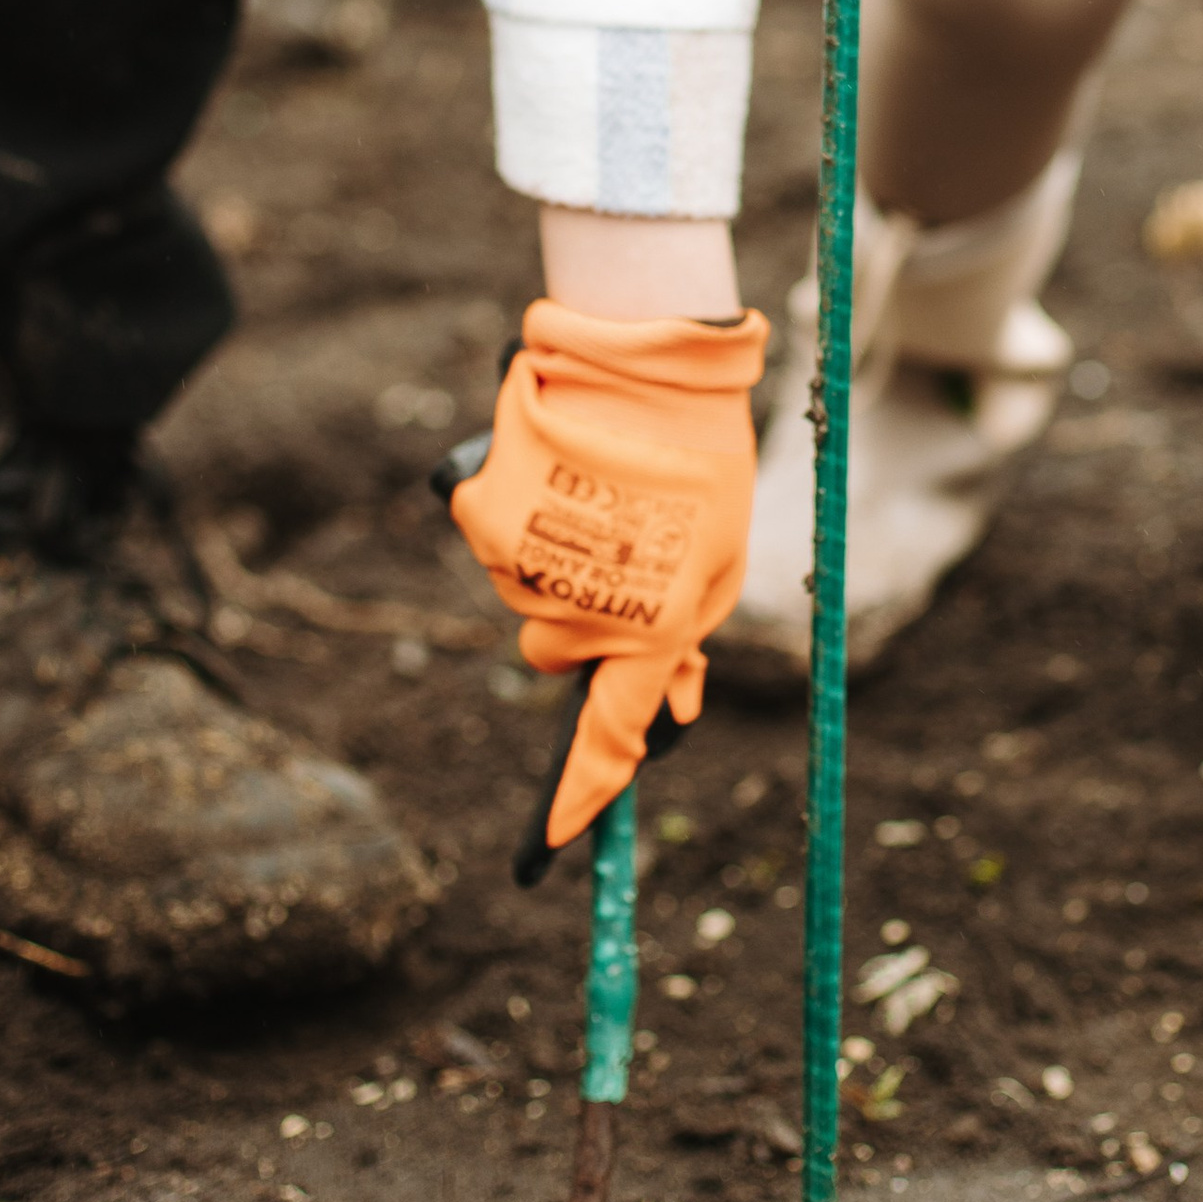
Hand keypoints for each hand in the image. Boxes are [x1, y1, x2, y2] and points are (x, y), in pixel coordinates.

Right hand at [448, 299, 765, 861]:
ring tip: (604, 495)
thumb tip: (667, 712)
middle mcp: (578, 606)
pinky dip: (523, 522)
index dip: (580, 795)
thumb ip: (687, 638)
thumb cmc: (704, 457)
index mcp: (653, 624)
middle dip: (587, 624)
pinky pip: (498, 547)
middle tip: (629, 547)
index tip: (553, 846)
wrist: (647, 355)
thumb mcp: (722, 555)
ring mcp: (521, 562)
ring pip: (527, 598)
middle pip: (556, 660)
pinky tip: (562, 473)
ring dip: (559, 565)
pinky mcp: (481, 514)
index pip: (609, 735)